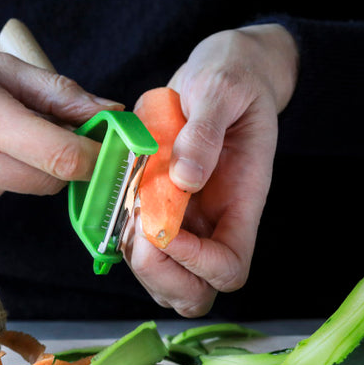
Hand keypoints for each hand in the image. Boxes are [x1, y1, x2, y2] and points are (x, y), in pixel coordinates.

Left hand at [121, 24, 298, 316]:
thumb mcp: (221, 89)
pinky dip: (124, 239)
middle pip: (197, 292)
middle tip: (137, 227)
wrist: (224, 73)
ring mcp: (191, 220)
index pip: (229, 268)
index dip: (195, 262)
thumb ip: (205, 131)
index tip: (164, 225)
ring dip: (138, 261)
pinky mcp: (164, 210)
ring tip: (126, 212)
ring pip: (167, 280)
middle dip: (160, 274)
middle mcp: (217, 221)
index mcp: (243, 200)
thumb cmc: (232, 79)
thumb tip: (185, 177)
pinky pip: (144, 249)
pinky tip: (120, 201)